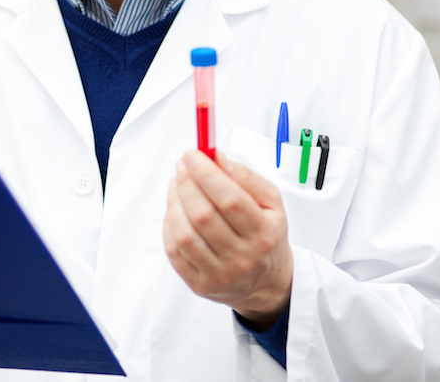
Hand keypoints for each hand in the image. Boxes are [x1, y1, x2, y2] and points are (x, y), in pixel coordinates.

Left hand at [163, 149, 292, 328]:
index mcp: (264, 234)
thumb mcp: (270, 203)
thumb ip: (245, 176)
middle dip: (187, 183)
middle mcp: (243, 258)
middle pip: (203, 215)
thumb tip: (215, 156)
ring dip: (174, 202)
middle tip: (182, 166)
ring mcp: (220, 275)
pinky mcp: (199, 285)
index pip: (230, 200)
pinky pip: (174, 250)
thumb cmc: (266, 235)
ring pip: (184, 233)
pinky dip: (169, 224)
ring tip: (177, 185)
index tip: (192, 155)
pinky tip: (175, 210)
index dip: (206, 174)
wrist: (266, 282)